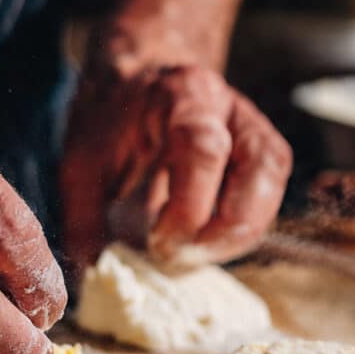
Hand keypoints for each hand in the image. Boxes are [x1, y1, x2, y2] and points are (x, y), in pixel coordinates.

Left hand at [60, 58, 292, 270]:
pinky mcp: (266, 151)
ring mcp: (255, 127)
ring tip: (194, 252)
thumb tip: (92, 272)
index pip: (204, 151)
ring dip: (239, 234)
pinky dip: (244, 227)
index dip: (189, 209)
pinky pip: (271, 195)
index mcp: (182, 97)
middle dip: (222, 231)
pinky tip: (209, 239)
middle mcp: (230, 107)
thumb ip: (85, 218)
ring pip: (272, 185)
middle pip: (259, 169)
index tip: (159, 243)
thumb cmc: (111, 121)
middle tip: (178, 256)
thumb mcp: (81, 163)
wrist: (138, 80)